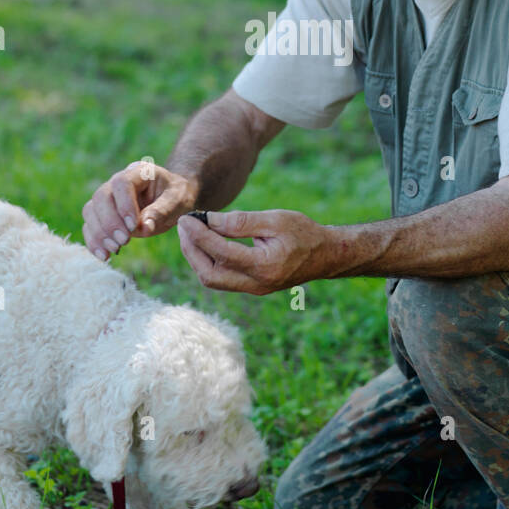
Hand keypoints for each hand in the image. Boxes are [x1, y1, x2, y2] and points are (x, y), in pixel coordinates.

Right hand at [83, 162, 196, 258]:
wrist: (172, 199)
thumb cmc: (176, 196)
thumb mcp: (177, 201)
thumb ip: (161, 211)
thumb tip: (144, 227)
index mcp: (138, 172)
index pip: (122, 183)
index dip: (124, 205)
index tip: (134, 226)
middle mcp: (118, 181)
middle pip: (101, 196)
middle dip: (109, 222)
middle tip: (124, 240)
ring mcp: (108, 197)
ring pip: (90, 210)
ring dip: (99, 233)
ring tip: (115, 249)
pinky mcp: (103, 214)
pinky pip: (90, 225)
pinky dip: (94, 241)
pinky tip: (104, 255)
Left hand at [175, 208, 330, 293]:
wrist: (325, 255)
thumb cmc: (303, 232)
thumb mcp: (275, 219)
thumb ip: (242, 221)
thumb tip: (209, 220)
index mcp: (265, 265)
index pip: (221, 252)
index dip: (199, 235)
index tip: (187, 218)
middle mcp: (257, 283)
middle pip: (210, 275)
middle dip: (190, 250)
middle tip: (183, 226)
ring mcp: (254, 289)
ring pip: (212, 280)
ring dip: (196, 258)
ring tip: (190, 233)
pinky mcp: (252, 288)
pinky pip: (221, 280)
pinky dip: (207, 262)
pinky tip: (204, 244)